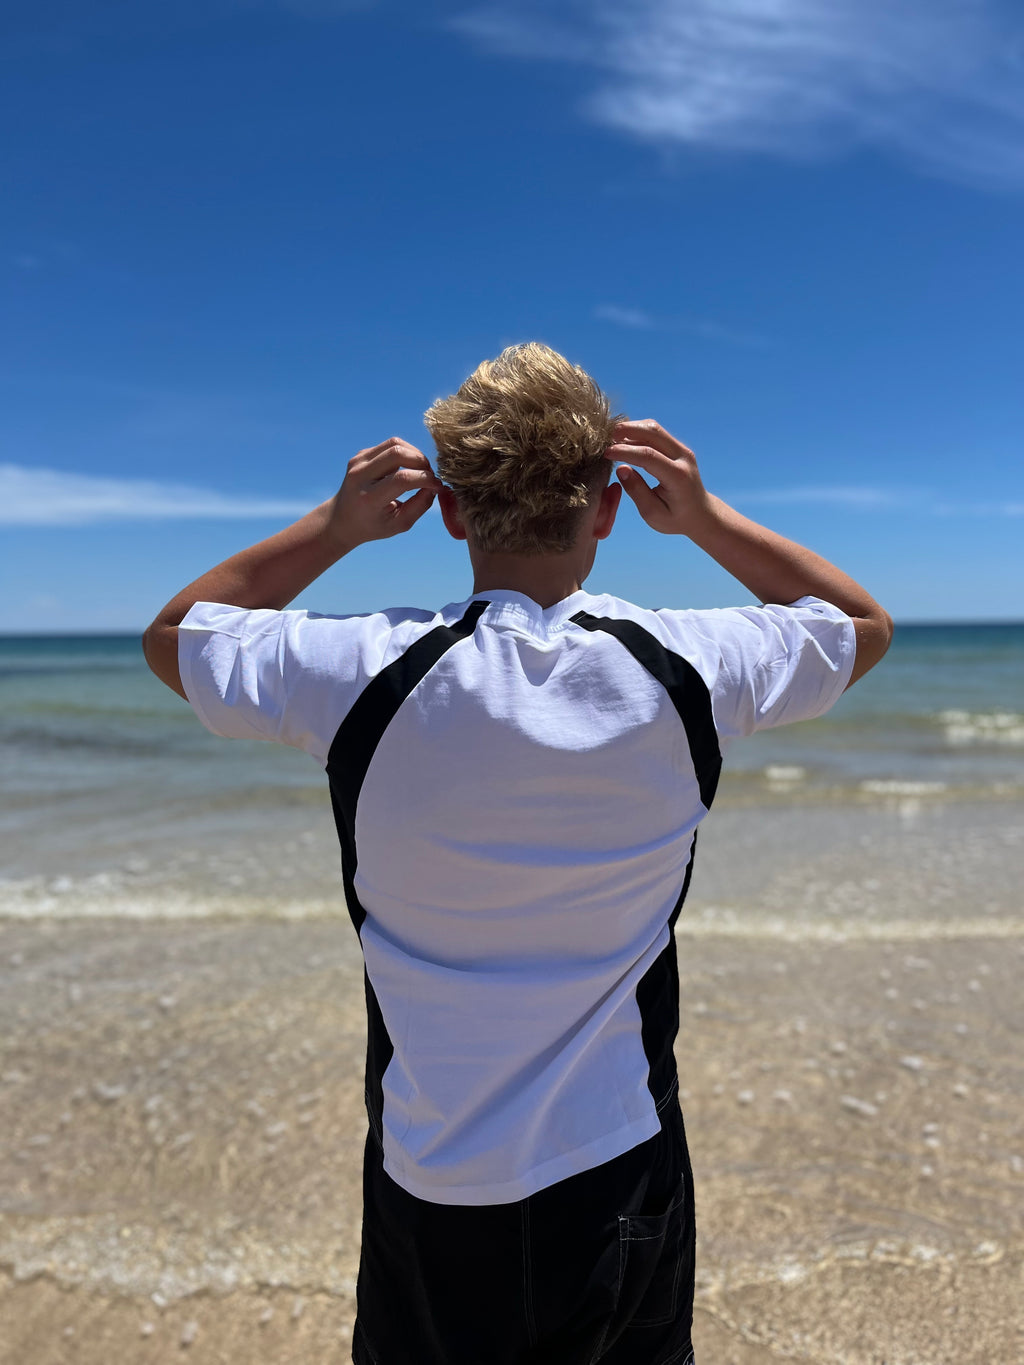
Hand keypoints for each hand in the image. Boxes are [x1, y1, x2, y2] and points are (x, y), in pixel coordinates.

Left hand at [326, 437, 442, 549]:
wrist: (341, 519)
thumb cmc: (373, 525)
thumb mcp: (399, 524)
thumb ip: (420, 505)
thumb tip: (436, 486)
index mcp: (368, 498)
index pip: (402, 479)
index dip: (426, 479)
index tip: (437, 486)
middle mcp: (360, 476)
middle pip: (398, 453)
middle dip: (422, 461)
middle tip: (430, 475)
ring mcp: (357, 462)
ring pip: (394, 443)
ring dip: (415, 454)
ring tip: (421, 469)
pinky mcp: (360, 454)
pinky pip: (389, 445)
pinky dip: (405, 453)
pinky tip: (407, 468)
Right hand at [606, 420, 711, 536]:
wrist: (700, 513)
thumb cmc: (675, 518)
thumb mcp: (653, 514)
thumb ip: (637, 491)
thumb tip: (621, 469)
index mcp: (678, 476)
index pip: (648, 456)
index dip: (625, 451)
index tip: (606, 453)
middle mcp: (683, 458)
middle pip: (653, 432)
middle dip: (627, 430)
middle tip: (604, 437)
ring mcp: (682, 449)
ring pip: (654, 428)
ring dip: (631, 428)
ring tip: (611, 438)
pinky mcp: (677, 447)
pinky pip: (655, 433)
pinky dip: (637, 432)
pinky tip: (622, 440)